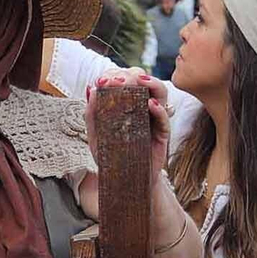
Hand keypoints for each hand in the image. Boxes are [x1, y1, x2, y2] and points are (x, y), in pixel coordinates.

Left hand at [85, 70, 170, 194]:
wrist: (124, 181)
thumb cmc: (111, 157)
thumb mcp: (96, 136)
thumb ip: (92, 115)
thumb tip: (90, 90)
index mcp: (124, 104)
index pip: (123, 80)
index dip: (113, 76)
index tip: (101, 81)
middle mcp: (141, 107)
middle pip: (142, 81)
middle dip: (129, 76)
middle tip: (116, 81)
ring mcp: (153, 119)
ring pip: (160, 92)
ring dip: (151, 82)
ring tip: (139, 80)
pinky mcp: (162, 134)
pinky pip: (165, 118)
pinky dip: (160, 109)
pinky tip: (150, 105)